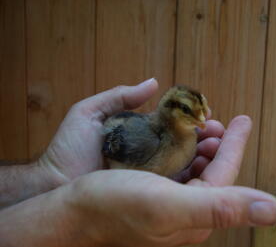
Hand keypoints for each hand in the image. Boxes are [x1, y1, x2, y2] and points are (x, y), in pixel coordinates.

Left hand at [38, 78, 226, 184]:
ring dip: (207, 156)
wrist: (53, 185)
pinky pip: (177, 189)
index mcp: (141, 139)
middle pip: (186, 148)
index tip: (209, 114)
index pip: (175, 129)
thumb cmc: (68, 151)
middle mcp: (150, 159)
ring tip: (218, 145)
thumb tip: (153, 82)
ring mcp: (151, 179)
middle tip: (218, 130)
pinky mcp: (150, 197)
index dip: (194, 121)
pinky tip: (207, 170)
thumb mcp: (90, 115)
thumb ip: (119, 97)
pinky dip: (195, 179)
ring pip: (187, 168)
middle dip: (207, 138)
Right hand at [62, 116, 275, 245]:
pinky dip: (180, 152)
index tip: (244, 119)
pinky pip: (175, 171)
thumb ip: (222, 207)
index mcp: (196, 217)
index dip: (237, 146)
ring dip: (200, 147)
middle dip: (219, 146)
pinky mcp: (150, 196)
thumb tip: (275, 211)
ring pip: (194, 172)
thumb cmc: (113, 207)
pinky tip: (176, 142)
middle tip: (215, 122)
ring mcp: (167, 205)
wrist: (69, 212)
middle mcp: (185, 214)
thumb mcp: (169, 206)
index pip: (226, 176)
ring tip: (198, 128)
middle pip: (213, 174)